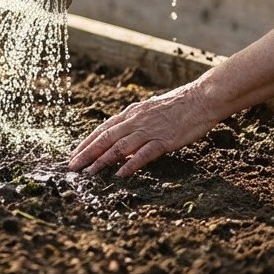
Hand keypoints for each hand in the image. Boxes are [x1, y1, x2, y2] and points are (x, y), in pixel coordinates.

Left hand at [67, 77, 227, 176]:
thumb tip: (122, 133)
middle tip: (72, 167)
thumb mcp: (150, 109)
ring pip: (119, 146)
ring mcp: (149, 130)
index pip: (103, 129)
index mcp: (132, 113)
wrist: (201, 99)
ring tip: (89, 172)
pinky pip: (143, 154)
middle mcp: (136, 120)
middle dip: (86, 153)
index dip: (86, 142)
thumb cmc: (178, 105)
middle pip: (105, 138)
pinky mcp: (164, 140)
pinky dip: (130, 164)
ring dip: (102, 160)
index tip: (74, 154)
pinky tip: (119, 174)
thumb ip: (136, 121)